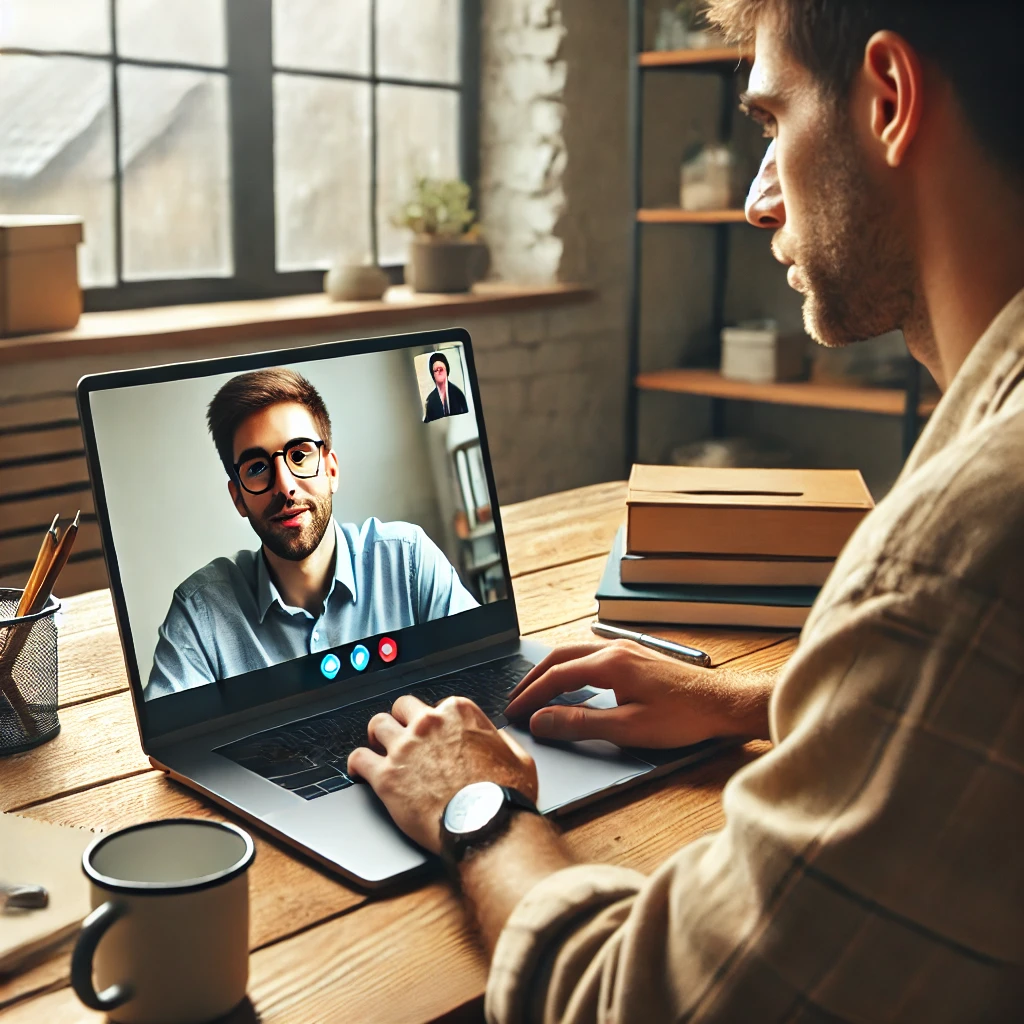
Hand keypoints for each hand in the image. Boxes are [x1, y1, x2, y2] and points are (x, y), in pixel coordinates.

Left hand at [347, 694, 537, 853]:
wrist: (486, 825)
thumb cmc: (504, 796)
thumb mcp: (519, 758)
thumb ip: (501, 741)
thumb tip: (495, 738)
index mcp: (459, 713)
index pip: (438, 705)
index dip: (436, 722)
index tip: (436, 735)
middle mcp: (429, 723)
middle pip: (403, 707)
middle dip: (403, 719)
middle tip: (403, 733)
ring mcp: (405, 748)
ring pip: (377, 724)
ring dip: (378, 735)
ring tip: (378, 745)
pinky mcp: (386, 776)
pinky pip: (358, 759)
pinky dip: (356, 764)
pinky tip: (358, 771)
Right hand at [505, 640, 771, 747]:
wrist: (723, 703)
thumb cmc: (682, 718)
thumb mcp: (627, 728)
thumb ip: (580, 724)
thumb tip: (541, 721)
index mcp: (610, 664)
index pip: (556, 676)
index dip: (531, 696)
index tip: (515, 713)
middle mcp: (615, 649)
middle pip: (560, 657)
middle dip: (534, 679)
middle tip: (516, 700)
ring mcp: (626, 650)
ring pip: (575, 653)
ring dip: (551, 671)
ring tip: (535, 691)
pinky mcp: (636, 657)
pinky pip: (590, 655)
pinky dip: (570, 668)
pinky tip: (571, 682)